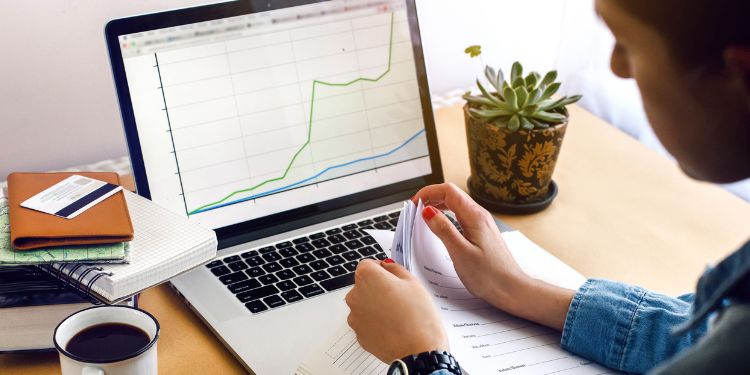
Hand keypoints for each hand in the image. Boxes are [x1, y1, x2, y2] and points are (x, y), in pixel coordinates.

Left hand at [345, 259, 447, 362]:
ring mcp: (355, 316)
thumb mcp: (412, 282)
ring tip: (397, 315)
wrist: (418, 350)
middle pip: (364, 286)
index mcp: (367, 277)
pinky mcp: (359, 335)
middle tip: (399, 298)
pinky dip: (376, 323)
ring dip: (376, 306)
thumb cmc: (418, 316)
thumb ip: (395, 269)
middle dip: (378, 289)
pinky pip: (366, 323)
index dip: (381, 269)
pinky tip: (393, 327)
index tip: (391, 276)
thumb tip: (387, 266)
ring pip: (364, 305)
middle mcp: (355, 295)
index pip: (367, 265)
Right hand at [413, 183, 574, 330]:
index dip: (428, 192)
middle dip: (431, 197)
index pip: (448, 190)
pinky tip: (441, 227)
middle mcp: (480, 216)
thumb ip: (443, 230)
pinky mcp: (482, 233)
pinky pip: (461, 216)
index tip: (415, 203)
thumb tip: (428, 212)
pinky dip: (447, 216)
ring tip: (424, 216)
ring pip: (457, 205)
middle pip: (452, 195)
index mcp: (474, 216)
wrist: (512, 289)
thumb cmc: (490, 275)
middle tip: (416, 209)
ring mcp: (482, 224)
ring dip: (439, 206)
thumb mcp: (460, 253)